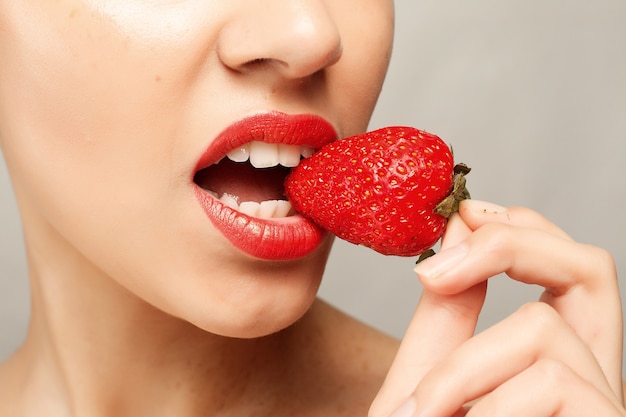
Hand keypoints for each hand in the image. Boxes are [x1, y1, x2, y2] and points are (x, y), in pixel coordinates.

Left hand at [369, 199, 623, 416]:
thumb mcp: (428, 381)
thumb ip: (448, 314)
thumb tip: (461, 226)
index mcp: (555, 364)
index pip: (569, 267)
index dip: (521, 227)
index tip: (462, 215)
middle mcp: (592, 378)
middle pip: (590, 269)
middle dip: (509, 245)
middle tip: (433, 272)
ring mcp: (602, 405)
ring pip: (545, 326)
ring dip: (461, 368)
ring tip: (422, 412)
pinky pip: (553, 380)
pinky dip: (485, 403)